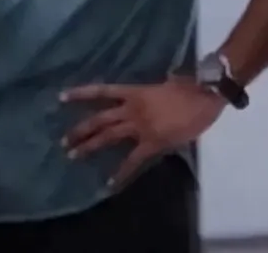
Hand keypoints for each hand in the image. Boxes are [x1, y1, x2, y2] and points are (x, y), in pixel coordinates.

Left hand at [59, 75, 224, 184]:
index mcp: (134, 92)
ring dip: (89, 146)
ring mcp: (140, 126)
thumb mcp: (164, 84)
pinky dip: (121, 173)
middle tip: (63, 140)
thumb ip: (150, 92)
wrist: (206, 94)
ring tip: (72, 155)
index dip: (80, 94)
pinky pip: (132, 160)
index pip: (101, 91)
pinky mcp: (151, 142)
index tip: (61, 98)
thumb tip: (148, 95)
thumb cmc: (190, 87)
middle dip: (79, 130)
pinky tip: (110, 183)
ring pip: (107, 136)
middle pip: (98, 119)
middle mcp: (131, 109)